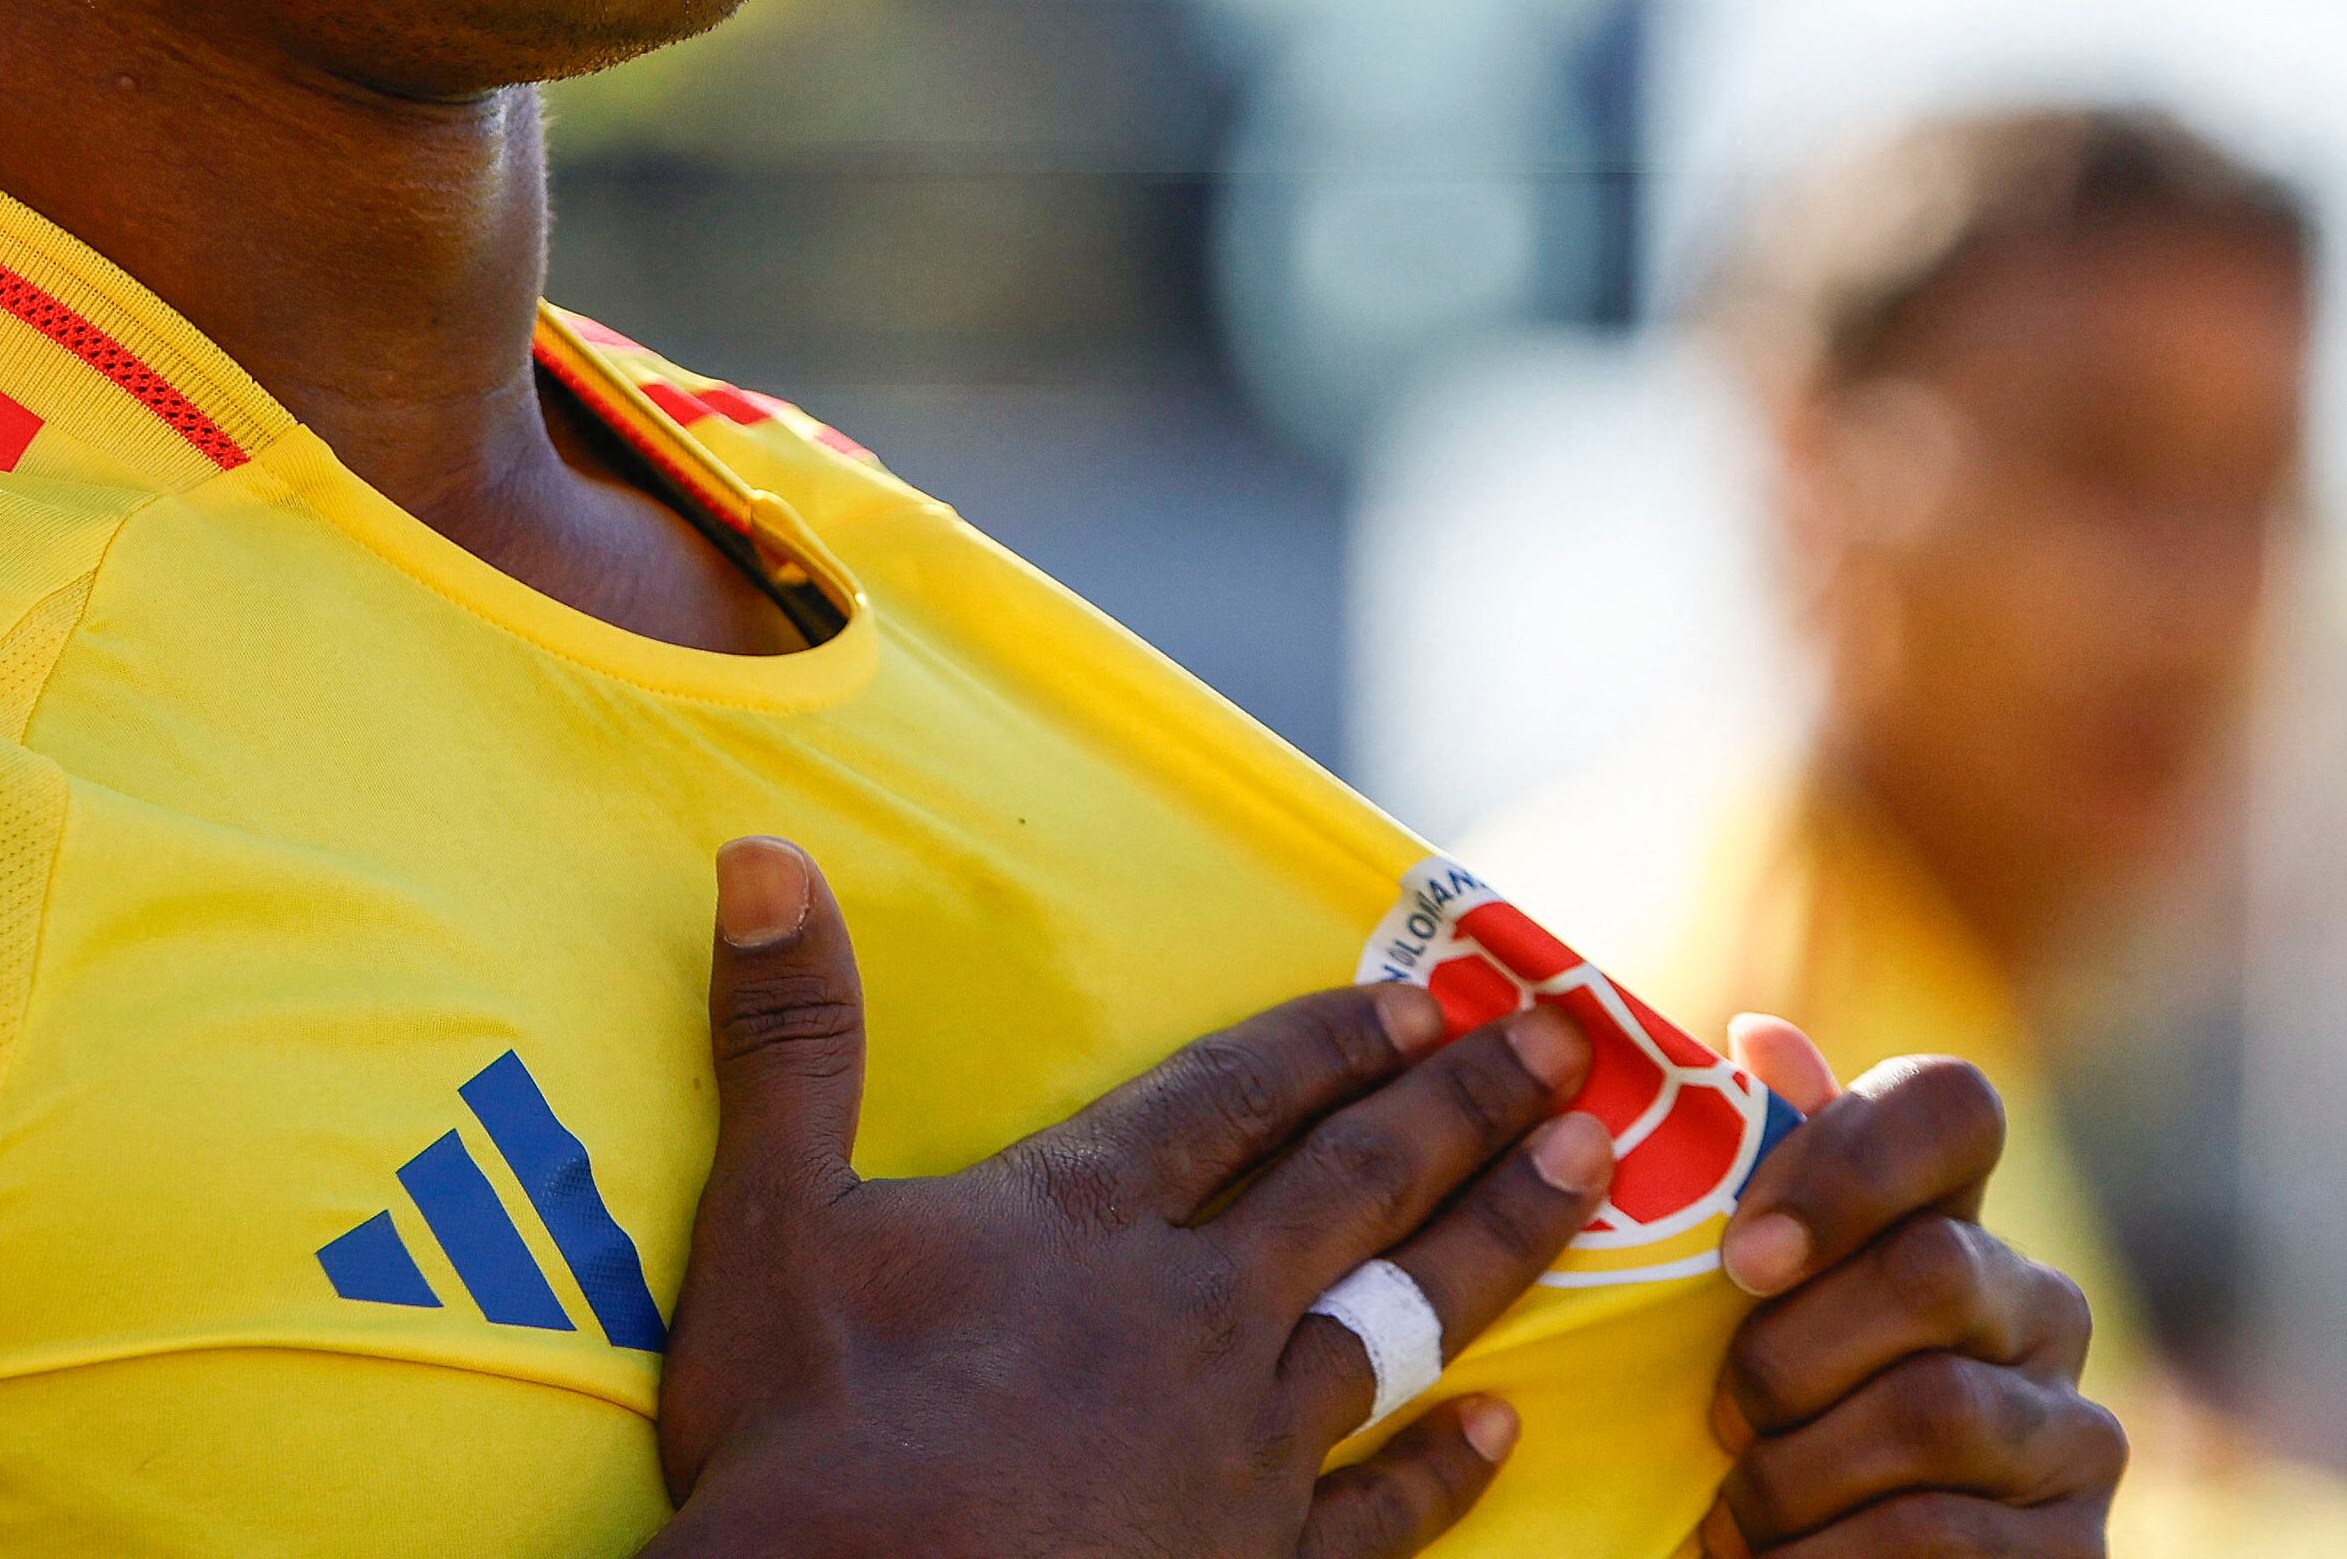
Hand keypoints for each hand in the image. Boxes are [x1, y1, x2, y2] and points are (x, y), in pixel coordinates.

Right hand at [645, 838, 1613, 1558]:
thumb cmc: (799, 1437)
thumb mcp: (768, 1216)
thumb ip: (788, 1035)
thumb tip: (759, 854)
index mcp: (1085, 1219)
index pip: (1236, 1098)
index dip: (1333, 1038)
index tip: (1429, 991)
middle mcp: (1192, 1316)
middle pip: (1355, 1185)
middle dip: (1467, 1106)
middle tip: (1571, 1051)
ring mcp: (1238, 1453)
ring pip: (1400, 1324)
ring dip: (1498, 1241)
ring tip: (1586, 1179)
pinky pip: (1378, 1515)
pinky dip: (1444, 1472)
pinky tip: (1505, 1434)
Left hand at [1696, 1036, 2124, 1555]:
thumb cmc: (1761, 1439)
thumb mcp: (1740, 1317)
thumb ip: (1757, 1185)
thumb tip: (1759, 1039)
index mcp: (1951, 1222)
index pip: (1952, 1106)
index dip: (1848, 1160)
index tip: (1743, 1258)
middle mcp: (2039, 1308)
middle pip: (1930, 1269)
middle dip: (1789, 1356)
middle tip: (1719, 1421)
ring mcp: (2075, 1432)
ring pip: (1933, 1409)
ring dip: (1795, 1475)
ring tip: (1736, 1515)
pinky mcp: (2077, 1552)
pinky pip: (1941, 1535)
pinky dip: (1825, 1558)